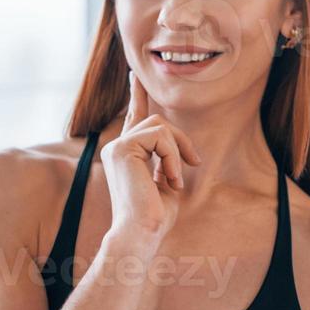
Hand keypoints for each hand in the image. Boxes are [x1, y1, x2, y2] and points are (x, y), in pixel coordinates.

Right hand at [99, 69, 203, 240]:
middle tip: (194, 163)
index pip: (134, 118)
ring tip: (175, 180)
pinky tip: (170, 180)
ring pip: (160, 126)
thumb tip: (177, 143)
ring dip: (178, 152)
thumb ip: (167, 160)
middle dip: (181, 140)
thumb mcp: (166, 182)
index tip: (135, 75)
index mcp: (125, 155)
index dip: (137, 95)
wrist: (141, 233)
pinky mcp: (122, 148)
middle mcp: (116, 147)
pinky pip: (160, 137)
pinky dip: (173, 158)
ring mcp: (116, 146)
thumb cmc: (155, 217)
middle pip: (158, 121)